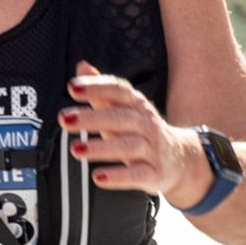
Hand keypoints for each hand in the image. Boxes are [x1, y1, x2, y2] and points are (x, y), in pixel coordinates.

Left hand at [60, 60, 206, 207]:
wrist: (180, 159)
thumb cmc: (142, 132)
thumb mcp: (124, 110)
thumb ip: (101, 91)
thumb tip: (82, 66)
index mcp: (137, 104)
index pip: (118, 90)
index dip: (96, 87)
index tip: (72, 87)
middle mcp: (146, 123)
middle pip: (119, 118)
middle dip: (91, 118)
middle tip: (65, 119)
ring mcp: (152, 148)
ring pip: (127, 146)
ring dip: (100, 148)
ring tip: (76, 150)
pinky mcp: (155, 173)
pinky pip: (137, 175)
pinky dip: (118, 177)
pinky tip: (99, 178)